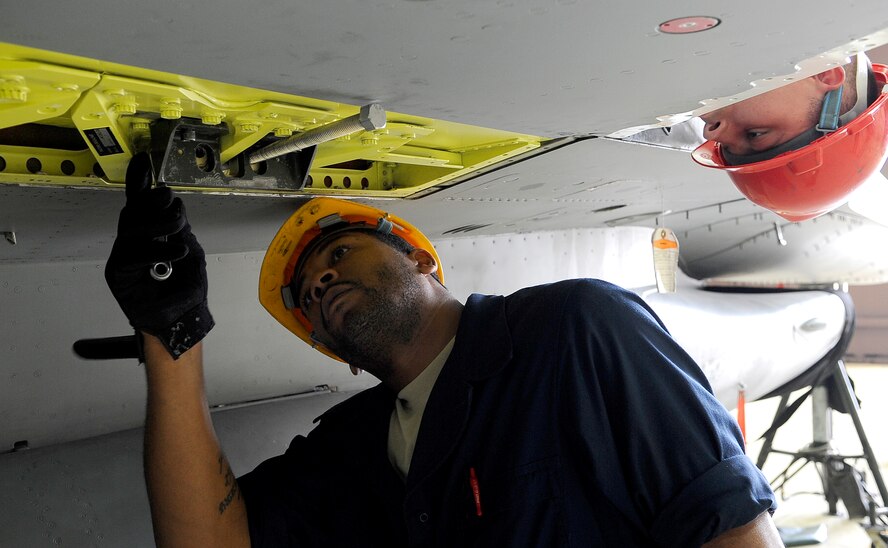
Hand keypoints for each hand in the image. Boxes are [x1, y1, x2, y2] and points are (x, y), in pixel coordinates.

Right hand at [105, 152, 213, 357]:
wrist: (181, 319)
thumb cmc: (184, 287)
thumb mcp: (190, 250)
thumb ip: (180, 229)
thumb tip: (173, 205)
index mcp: (148, 234)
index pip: (140, 204)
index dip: (139, 182)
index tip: (143, 161)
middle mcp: (131, 242)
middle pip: (132, 213)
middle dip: (151, 201)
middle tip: (169, 198)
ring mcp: (122, 257)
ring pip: (131, 230)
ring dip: (158, 224)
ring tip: (179, 228)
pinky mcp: (118, 275)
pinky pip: (132, 256)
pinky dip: (157, 251)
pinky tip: (177, 252)